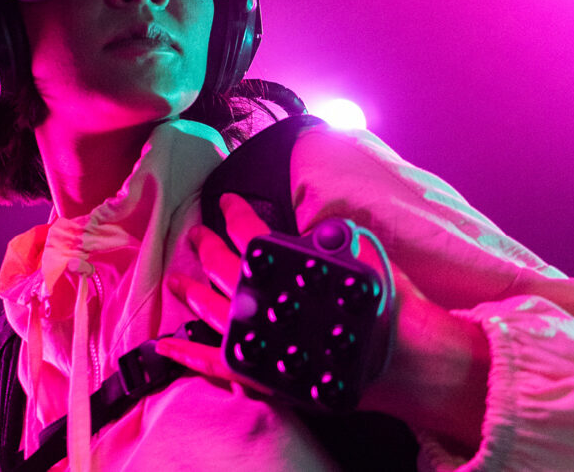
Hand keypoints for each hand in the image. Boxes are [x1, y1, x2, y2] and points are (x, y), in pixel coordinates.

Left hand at [156, 192, 489, 449]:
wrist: (405, 359)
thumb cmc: (385, 303)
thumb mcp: (360, 252)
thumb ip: (329, 235)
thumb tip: (312, 225)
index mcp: (286, 265)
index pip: (250, 231)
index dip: (235, 212)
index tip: (227, 200)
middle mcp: (266, 300)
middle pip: (222, 266)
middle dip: (206, 246)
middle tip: (196, 235)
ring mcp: (260, 338)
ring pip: (211, 310)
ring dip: (191, 292)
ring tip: (177, 282)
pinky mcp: (262, 373)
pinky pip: (215, 364)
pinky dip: (189, 354)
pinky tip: (168, 347)